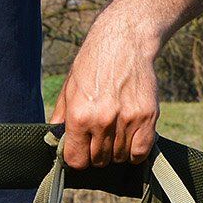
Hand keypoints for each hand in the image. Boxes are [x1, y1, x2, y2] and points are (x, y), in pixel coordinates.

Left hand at [49, 12, 160, 168]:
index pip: (76, 160)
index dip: (77, 159)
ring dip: (116, 152)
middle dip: (96, 154)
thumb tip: (54, 141)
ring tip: (113, 134)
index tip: (81, 151)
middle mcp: (103, 121)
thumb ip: (60, 118)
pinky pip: (141, 151)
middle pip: (99, 160)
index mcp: (79, 116)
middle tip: (98, 139)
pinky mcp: (148, 116)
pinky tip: (129, 140)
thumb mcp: (69, 89)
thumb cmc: (91, 64)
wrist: (123, 42)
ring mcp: (127, 120)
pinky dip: (135, 152)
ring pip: (120, 157)